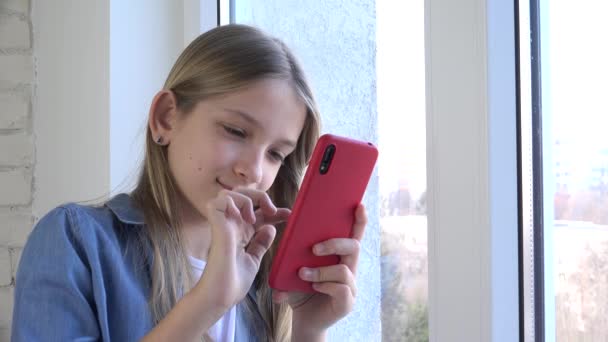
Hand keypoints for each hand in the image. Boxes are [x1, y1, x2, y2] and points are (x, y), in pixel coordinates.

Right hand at [196, 188, 289, 310]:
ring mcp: (222, 225)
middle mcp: (231, 226)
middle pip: (241, 196)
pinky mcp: (216, 227)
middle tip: (272, 210)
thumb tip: (270, 229)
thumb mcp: (253, 260)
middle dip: (260, 197)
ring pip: (228, 194)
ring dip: (246, 198)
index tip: (289, 214)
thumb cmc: (233, 283)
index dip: (273, 210)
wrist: (221, 296)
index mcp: (240, 233)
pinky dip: (231, 202)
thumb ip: (260, 244)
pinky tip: (242, 216)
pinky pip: (217, 202)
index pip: (257, 213)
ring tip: (254, 216)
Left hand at [272, 204, 367, 336]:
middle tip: (313, 249)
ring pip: (344, 269)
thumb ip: (289, 254)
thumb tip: (271, 230)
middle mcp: (350, 269)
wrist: (304, 319)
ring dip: (321, 271)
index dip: (359, 221)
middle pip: (353, 246)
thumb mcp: (295, 268)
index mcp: (340, 257)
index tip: (358, 205)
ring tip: (303, 275)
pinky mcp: (348, 302)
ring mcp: (351, 286)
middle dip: (333, 244)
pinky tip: (313, 288)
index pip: (354, 235)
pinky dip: (324, 285)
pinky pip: (341, 288)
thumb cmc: (302, 290)